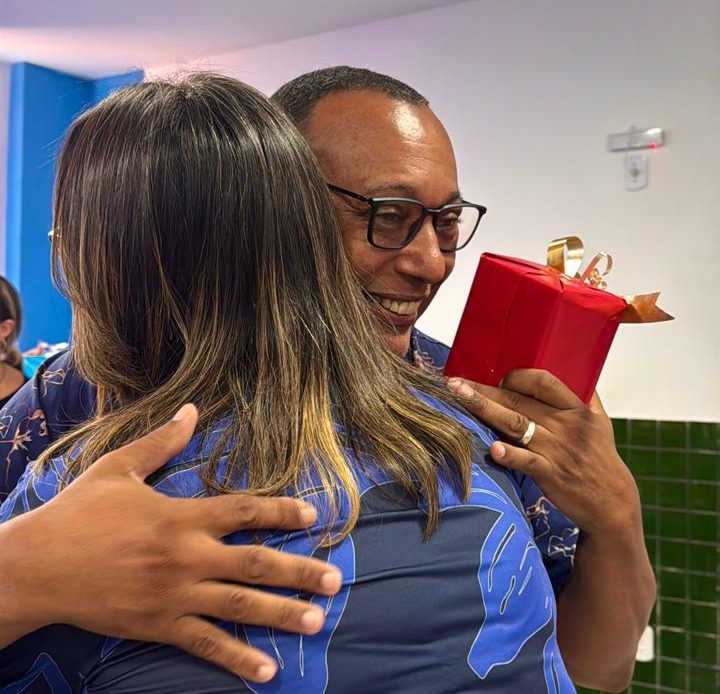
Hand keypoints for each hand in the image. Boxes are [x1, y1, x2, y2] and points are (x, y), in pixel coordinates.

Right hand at [2, 404, 341, 682]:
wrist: (37, 567)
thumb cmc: (79, 514)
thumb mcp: (118, 469)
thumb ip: (162, 442)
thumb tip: (191, 409)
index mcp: (181, 516)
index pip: (243, 511)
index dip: (280, 511)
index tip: (313, 515)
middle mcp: (187, 557)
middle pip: (254, 564)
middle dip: (298, 571)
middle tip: (334, 581)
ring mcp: (176, 595)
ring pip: (239, 606)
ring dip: (281, 614)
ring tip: (317, 621)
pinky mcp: (160, 626)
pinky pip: (205, 643)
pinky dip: (237, 658)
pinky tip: (266, 671)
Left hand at [447, 370, 640, 535]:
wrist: (613, 503)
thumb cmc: (602, 459)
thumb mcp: (602, 422)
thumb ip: (588, 396)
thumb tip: (578, 370)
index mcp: (576, 409)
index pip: (543, 381)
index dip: (515, 375)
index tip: (494, 377)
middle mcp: (566, 425)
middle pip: (518, 400)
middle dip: (484, 389)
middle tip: (454, 382)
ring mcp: (557, 450)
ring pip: (516, 424)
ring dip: (485, 409)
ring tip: (460, 398)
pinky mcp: (551, 474)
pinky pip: (527, 462)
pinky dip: (509, 455)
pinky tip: (492, 448)